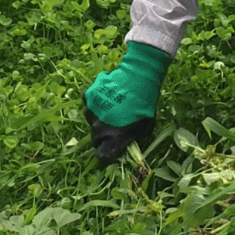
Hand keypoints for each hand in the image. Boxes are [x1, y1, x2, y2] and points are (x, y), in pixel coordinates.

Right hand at [82, 42, 172, 163]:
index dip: (106, 155)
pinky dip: (94, 100)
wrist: (139, 78)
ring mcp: (92, 110)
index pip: (102, 156)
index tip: (110, 150)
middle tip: (113, 127)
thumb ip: (135, 139)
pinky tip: (104, 96)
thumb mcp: (146, 126)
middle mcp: (99, 127)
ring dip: (98, 117)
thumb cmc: (145, 104)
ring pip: (90, 119)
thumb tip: (131, 148)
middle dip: (102, 136)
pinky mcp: (89, 95)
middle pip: (95, 138)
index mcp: (113, 137)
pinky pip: (88, 101)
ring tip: (110, 108)